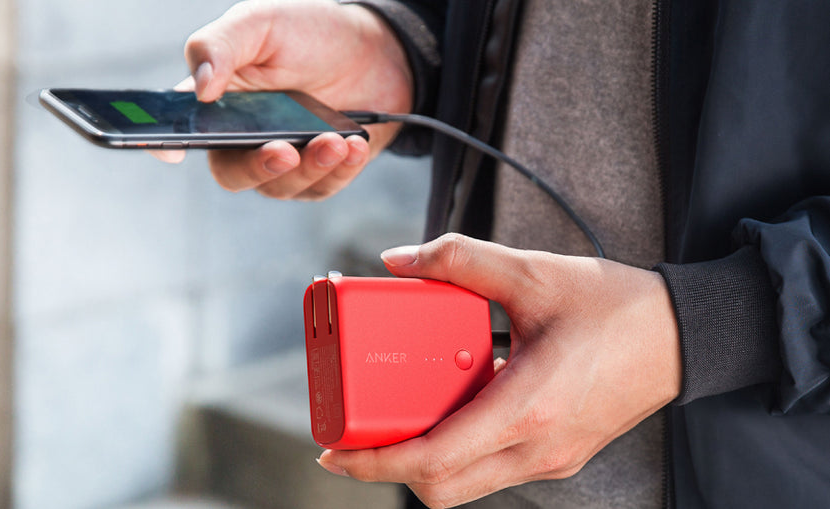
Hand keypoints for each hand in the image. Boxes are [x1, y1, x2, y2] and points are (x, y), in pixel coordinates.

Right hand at [156, 0, 412, 200]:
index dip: (167, 144)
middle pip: (232, 173)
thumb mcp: (262, 22)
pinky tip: (353, 145)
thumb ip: (221, 46)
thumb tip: (201, 87)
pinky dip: (340, 169)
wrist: (374, 51)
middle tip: (284, 150)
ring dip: (310, 166)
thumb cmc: (310, 34)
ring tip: (336, 138)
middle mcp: (243, 138)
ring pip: (280, 185)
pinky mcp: (317, 175)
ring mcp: (280, 160)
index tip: (173, 151)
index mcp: (217, 101)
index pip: (182, 129)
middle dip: (258, 167)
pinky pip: (321, 187)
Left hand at [316, 234, 680, 507]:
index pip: (434, 459)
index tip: (335, 452)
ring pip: (467, 484)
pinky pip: (492, 468)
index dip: (375, 461)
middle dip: (388, 468)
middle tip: (354, 436)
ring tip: (394, 419)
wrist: (684, 337)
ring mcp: (551, 459)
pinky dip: (458, 450)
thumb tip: (400, 260)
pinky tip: (450, 406)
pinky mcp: (558, 455)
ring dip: (423, 461)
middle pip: (442, 488)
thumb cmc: (616, 309)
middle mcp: (538, 448)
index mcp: (529, 407)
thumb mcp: (533, 273)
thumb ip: (461, 259)